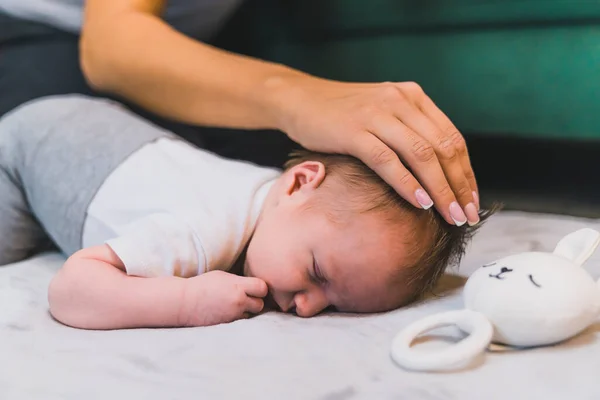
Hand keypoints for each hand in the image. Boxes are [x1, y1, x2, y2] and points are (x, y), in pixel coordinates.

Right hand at [179, 270, 267, 326]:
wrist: (185, 302)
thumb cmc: (203, 285)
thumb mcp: (224, 276)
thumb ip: (240, 281)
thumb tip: (255, 285)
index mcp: (237, 286)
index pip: (263, 288)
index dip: (260, 288)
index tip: (253, 287)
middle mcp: (238, 301)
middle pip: (260, 304)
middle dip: (255, 301)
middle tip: (246, 297)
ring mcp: (233, 315)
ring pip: (251, 315)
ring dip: (247, 311)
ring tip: (234, 305)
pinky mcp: (227, 325)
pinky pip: (240, 321)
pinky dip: (237, 317)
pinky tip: (228, 311)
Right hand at [277, 77, 479, 225]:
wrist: (299, 99)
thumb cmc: (341, 113)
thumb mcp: (383, 112)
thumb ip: (409, 130)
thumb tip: (437, 170)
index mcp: (413, 97)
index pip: (452, 138)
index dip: (466, 172)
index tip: (471, 200)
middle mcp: (400, 101)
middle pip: (443, 148)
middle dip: (460, 185)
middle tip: (468, 215)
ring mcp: (377, 114)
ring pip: (422, 155)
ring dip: (440, 189)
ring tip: (451, 216)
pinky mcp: (354, 131)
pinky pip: (388, 160)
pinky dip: (408, 184)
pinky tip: (421, 204)